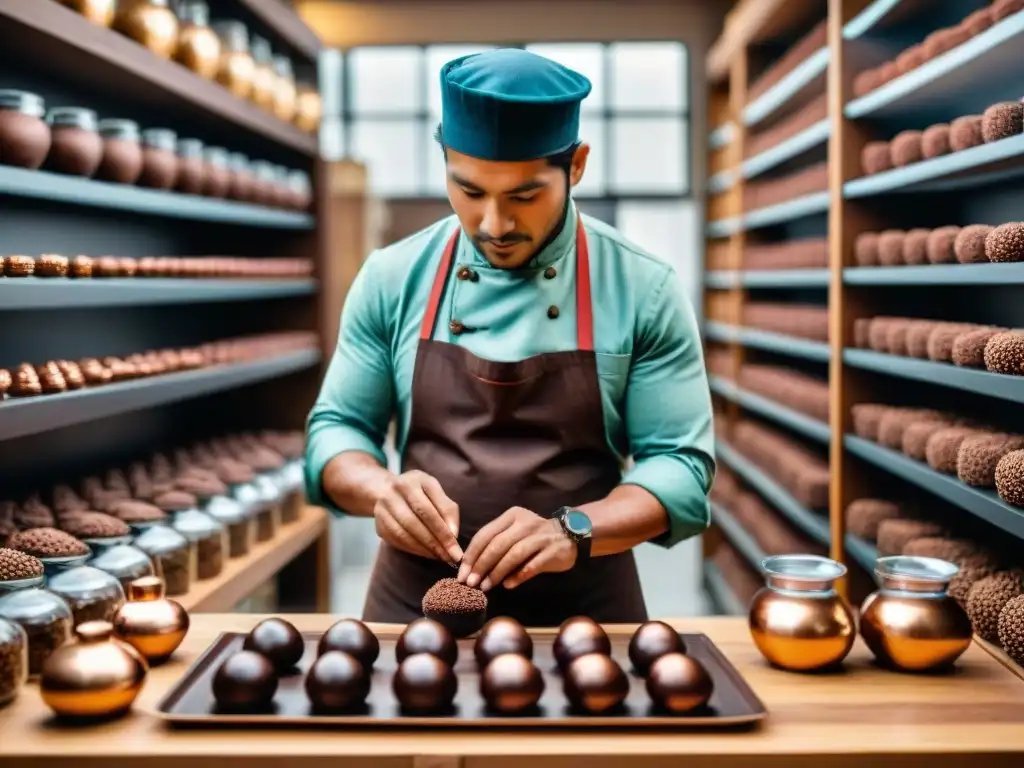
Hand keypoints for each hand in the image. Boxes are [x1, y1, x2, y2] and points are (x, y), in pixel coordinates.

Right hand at [373, 470, 461, 563]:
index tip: (456, 549)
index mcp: (415, 480)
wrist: (389, 489)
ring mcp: (383, 506)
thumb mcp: (437, 493)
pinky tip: (426, 553)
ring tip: (440, 557)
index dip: (444, 531)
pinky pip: (396, 539)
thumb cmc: (421, 492)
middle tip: (449, 557)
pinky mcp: (379, 523)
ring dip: (424, 549)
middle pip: (415, 522)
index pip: (430, 510)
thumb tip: (453, 535)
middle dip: (435, 542)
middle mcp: (396, 490)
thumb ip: (448, 510)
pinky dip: (413, 549)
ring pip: (403, 533)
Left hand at [459, 506, 575, 590]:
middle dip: (481, 565)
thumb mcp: (514, 533)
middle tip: (471, 583)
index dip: (472, 555)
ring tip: (486, 587)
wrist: (571, 534)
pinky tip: (509, 585)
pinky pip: (533, 564)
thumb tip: (472, 570)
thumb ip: (496, 545)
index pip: (485, 534)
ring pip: (514, 554)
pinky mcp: (553, 550)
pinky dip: (519, 575)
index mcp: (511, 516)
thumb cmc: (534, 537)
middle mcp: (525, 523)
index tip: (462, 574)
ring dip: (497, 572)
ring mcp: (541, 536)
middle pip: (497, 544)